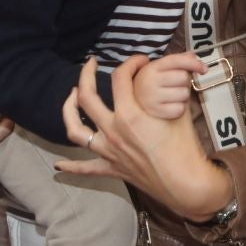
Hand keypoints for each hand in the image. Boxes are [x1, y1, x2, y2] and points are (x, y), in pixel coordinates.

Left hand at [57, 57, 231, 221]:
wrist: (187, 184)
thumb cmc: (185, 148)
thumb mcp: (180, 112)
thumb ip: (172, 90)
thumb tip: (175, 71)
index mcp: (130, 116)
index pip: (120, 78)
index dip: (131, 63)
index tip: (140, 61)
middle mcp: (113, 132)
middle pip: (87, 98)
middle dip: (86, 76)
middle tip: (91, 64)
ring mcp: (109, 152)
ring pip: (75, 131)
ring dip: (68, 111)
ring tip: (72, 97)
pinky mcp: (113, 169)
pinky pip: (86, 169)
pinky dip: (71, 168)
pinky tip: (58, 166)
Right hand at [133, 52, 204, 120]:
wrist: (133, 103)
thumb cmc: (151, 84)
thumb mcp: (160, 69)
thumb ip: (177, 61)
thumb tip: (193, 55)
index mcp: (151, 68)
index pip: (176, 61)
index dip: (194, 63)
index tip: (204, 69)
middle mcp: (149, 81)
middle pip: (183, 78)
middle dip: (184, 82)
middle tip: (176, 85)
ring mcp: (151, 98)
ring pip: (184, 94)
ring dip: (183, 96)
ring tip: (172, 96)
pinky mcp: (156, 113)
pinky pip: (180, 109)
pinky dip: (179, 109)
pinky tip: (170, 106)